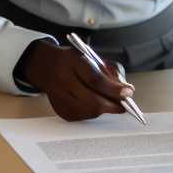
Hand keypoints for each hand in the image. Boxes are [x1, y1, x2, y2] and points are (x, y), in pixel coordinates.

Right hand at [15, 40, 133, 121]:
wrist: (43, 65)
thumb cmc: (71, 60)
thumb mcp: (88, 56)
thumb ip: (106, 71)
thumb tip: (125, 90)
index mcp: (71, 62)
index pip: (95, 80)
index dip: (114, 89)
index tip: (129, 93)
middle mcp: (62, 81)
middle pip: (93, 101)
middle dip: (113, 105)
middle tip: (124, 105)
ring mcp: (59, 98)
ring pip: (89, 112)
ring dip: (104, 109)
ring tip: (109, 103)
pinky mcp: (59, 110)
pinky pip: (82, 116)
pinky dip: (93, 112)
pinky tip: (93, 104)